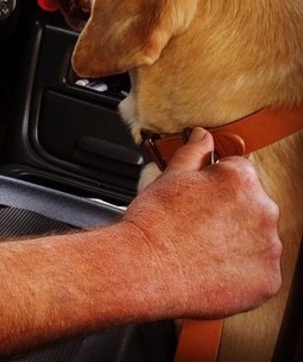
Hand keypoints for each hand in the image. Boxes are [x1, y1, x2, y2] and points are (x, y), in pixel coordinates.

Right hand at [121, 128, 281, 318]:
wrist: (146, 268)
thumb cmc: (155, 222)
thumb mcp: (170, 175)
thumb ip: (194, 151)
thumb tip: (203, 136)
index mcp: (240, 180)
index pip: (239, 170)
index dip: (216, 182)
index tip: (201, 197)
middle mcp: (263, 210)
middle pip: (252, 203)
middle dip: (230, 210)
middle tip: (197, 222)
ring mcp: (268, 248)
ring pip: (258, 236)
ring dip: (239, 239)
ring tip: (203, 246)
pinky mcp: (268, 279)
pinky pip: (260, 268)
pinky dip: (242, 269)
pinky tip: (214, 266)